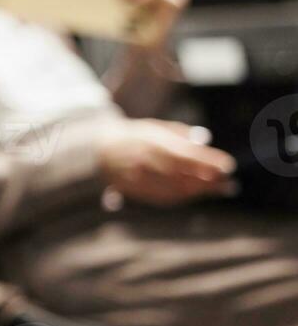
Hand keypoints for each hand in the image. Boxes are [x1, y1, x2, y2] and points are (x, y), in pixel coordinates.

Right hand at [98, 119, 235, 206]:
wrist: (96, 152)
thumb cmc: (132, 137)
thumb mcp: (155, 128)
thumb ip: (180, 134)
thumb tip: (205, 138)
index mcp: (151, 142)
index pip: (186, 153)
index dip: (208, 161)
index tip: (228, 165)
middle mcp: (145, 161)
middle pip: (184, 174)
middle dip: (209, 180)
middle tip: (230, 184)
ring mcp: (139, 178)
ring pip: (175, 189)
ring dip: (200, 191)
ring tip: (220, 190)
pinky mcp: (136, 191)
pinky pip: (163, 198)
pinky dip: (184, 197)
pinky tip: (197, 195)